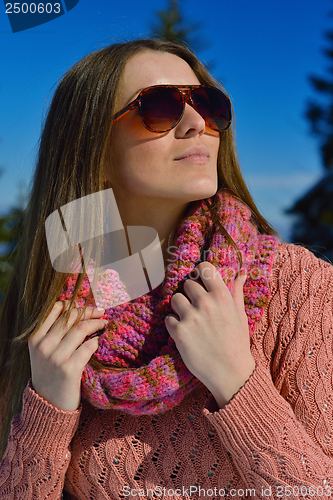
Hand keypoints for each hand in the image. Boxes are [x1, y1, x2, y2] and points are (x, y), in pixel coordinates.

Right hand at [28, 301, 107, 411]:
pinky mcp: (70, 369)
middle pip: (71, 317)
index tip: (85, 306)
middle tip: (101, 312)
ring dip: (96, 323)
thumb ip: (53, 332)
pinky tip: (99, 341)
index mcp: (35, 338)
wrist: (48, 404)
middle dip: (89, 311)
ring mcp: (56, 357)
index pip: (55, 309)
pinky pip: (88, 346)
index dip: (73, 303)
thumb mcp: (43, 351)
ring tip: (103, 323)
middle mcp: (43, 345)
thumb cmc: (50, 373)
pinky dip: (96, 341)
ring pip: (81, 328)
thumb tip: (76, 310)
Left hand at [165, 262, 254, 407]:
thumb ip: (237, 291)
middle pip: (187, 284)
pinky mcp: (179, 332)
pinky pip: (169, 318)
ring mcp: (191, 317)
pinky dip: (174, 325)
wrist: (230, 373)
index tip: (200, 279)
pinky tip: (185, 334)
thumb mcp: (240, 314)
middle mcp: (205, 303)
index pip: (204, 268)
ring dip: (180, 308)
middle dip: (190, 294)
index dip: (200, 272)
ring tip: (190, 320)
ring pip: (175, 299)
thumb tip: (242, 273)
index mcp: (222, 296)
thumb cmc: (237, 343)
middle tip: (197, 307)